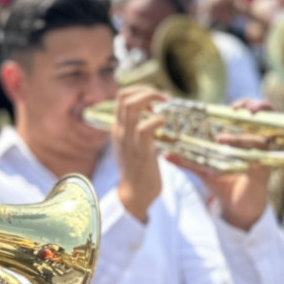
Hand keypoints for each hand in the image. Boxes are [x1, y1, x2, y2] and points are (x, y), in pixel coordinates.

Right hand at [112, 86, 167, 221]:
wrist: (135, 193)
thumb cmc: (139, 169)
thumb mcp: (133, 144)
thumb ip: (137, 129)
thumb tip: (152, 114)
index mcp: (118, 128)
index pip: (121, 97)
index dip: (139, 90)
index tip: (155, 97)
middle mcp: (120, 131)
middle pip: (124, 97)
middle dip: (146, 90)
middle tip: (163, 97)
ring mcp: (129, 140)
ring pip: (131, 107)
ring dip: (151, 99)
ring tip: (165, 105)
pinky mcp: (141, 151)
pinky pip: (145, 128)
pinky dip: (157, 119)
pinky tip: (165, 123)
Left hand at [165, 99, 273, 228]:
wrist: (238, 208)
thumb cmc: (224, 184)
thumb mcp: (205, 170)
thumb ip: (188, 161)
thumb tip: (165, 155)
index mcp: (246, 139)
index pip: (253, 115)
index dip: (248, 105)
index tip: (234, 105)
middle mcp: (259, 145)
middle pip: (267, 118)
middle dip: (257, 108)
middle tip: (240, 109)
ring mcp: (265, 157)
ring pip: (262, 138)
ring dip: (243, 136)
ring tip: (223, 138)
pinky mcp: (265, 172)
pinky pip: (261, 160)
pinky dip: (248, 156)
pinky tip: (234, 155)